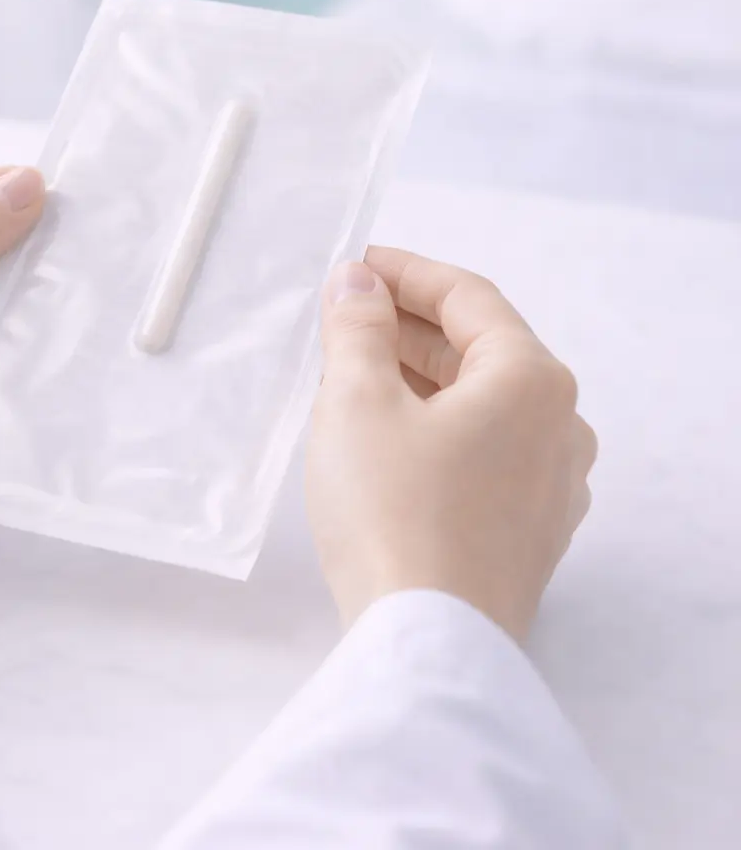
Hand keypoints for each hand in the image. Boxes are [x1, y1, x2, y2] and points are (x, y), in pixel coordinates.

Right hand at [305, 248, 596, 641]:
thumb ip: (358, 328)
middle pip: (481, 351)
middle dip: (408, 329)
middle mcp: (561, 427)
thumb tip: (358, 283)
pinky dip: (436, 432)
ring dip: (419, 382)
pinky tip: (384, 445)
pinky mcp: (529, 535)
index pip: (469, 298)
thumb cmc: (393, 510)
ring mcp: (552, 486)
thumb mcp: (357, 401)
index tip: (354, 265)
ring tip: (351, 379)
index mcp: (533, 379)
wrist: (427, 639)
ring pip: (482, 408)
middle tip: (342, 319)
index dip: (406, 273)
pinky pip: (483, 456)